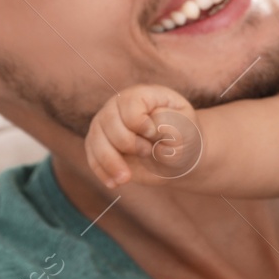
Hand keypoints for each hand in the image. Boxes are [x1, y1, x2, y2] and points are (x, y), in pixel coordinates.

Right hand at [84, 84, 203, 188]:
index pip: (129, 102)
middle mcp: (120, 105)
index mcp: (144, 95)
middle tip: (147, 152)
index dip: (139, 123)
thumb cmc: (184, 139)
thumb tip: (149, 127)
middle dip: (126, 143)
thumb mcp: (186, 130)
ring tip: (126, 179)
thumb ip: (169, 125)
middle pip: (108, 120)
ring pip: (95, 139)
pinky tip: (115, 183)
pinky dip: (102, 171)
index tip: (154, 135)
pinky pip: (92, 156)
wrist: (178, 157)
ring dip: (109, 161)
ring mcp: (107, 124)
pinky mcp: (101, 144)